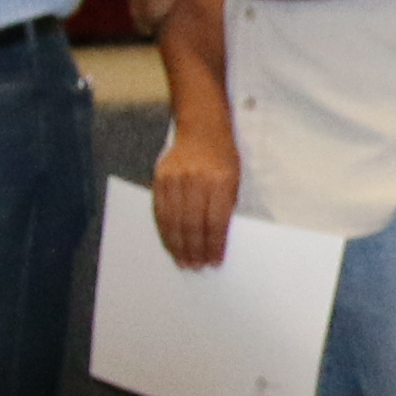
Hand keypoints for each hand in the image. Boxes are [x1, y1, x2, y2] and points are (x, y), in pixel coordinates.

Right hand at [149, 131, 237, 267]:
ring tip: (182, 261)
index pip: (216, 221)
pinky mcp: (160, 178)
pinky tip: (170, 243)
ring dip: (178, 245)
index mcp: (221, 180)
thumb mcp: (235, 178)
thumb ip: (226, 206)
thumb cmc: (222, 157)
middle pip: (193, 223)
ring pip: (174, 220)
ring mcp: (175, 178)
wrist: (201, 128)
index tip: (215, 262)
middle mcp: (196, 179)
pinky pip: (160, 210)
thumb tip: (216, 240)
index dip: (214, 245)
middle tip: (195, 267)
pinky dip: (165, 230)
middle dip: (195, 249)